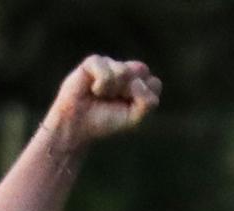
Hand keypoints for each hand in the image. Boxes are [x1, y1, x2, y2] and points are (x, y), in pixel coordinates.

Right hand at [43, 56, 160, 153]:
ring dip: (113, 90)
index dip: (143, 98)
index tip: (129, 108)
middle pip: (142, 71)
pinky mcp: (94, 62)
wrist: (78, 125)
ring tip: (101, 96)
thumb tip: (136, 82)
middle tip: (115, 101)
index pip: (154, 83)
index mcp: (138, 83)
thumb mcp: (134, 118)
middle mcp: (125, 70)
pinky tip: (92, 90)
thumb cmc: (106, 121)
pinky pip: (106, 71)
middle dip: (130, 91)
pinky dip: (101, 86)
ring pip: (124, 72)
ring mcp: (110, 64)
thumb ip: (147, 103)